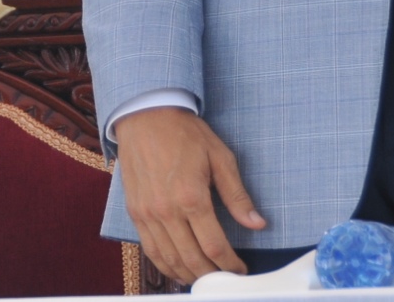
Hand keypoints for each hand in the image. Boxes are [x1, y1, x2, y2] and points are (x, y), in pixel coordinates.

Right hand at [114, 105, 265, 283]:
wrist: (145, 115)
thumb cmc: (184, 133)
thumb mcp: (220, 157)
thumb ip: (237, 195)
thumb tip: (257, 223)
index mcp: (191, 198)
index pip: (214, 247)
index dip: (231, 265)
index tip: (241, 269)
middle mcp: (166, 211)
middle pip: (192, 259)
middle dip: (212, 275)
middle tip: (226, 278)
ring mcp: (147, 214)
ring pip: (168, 259)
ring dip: (188, 275)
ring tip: (205, 277)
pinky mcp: (135, 212)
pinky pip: (149, 249)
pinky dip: (164, 265)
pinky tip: (178, 269)